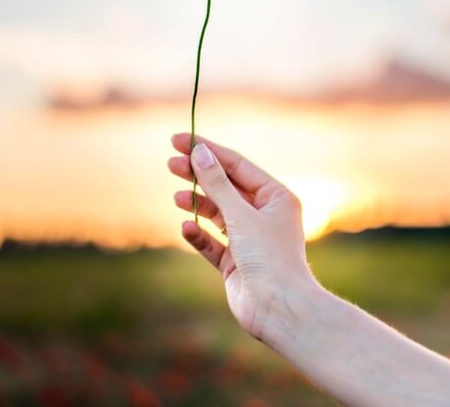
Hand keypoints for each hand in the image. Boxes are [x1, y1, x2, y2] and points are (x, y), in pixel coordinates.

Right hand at [168, 133, 321, 344]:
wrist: (278, 309)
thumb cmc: (269, 258)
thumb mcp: (240, 215)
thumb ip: (217, 184)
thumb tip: (199, 153)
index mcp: (276, 198)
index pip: (237, 166)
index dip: (208, 152)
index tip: (180, 140)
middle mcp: (265, 216)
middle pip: (226, 188)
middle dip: (199, 176)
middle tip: (171, 163)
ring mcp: (250, 240)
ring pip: (218, 214)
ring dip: (198, 204)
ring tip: (177, 197)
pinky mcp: (236, 263)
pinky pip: (213, 242)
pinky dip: (199, 234)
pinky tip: (186, 228)